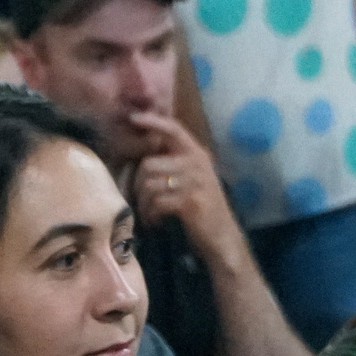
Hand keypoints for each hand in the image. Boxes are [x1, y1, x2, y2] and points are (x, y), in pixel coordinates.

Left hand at [127, 111, 244, 260]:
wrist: (223, 236)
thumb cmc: (203, 207)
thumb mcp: (194, 179)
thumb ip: (176, 163)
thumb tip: (145, 153)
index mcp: (197, 154)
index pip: (174, 129)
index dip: (153, 121)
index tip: (133, 118)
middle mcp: (197, 164)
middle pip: (149, 164)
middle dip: (137, 185)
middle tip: (139, 199)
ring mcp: (195, 183)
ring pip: (150, 185)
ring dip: (143, 203)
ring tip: (148, 213)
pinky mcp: (190, 202)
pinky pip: (157, 203)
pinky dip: (151, 215)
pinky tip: (155, 221)